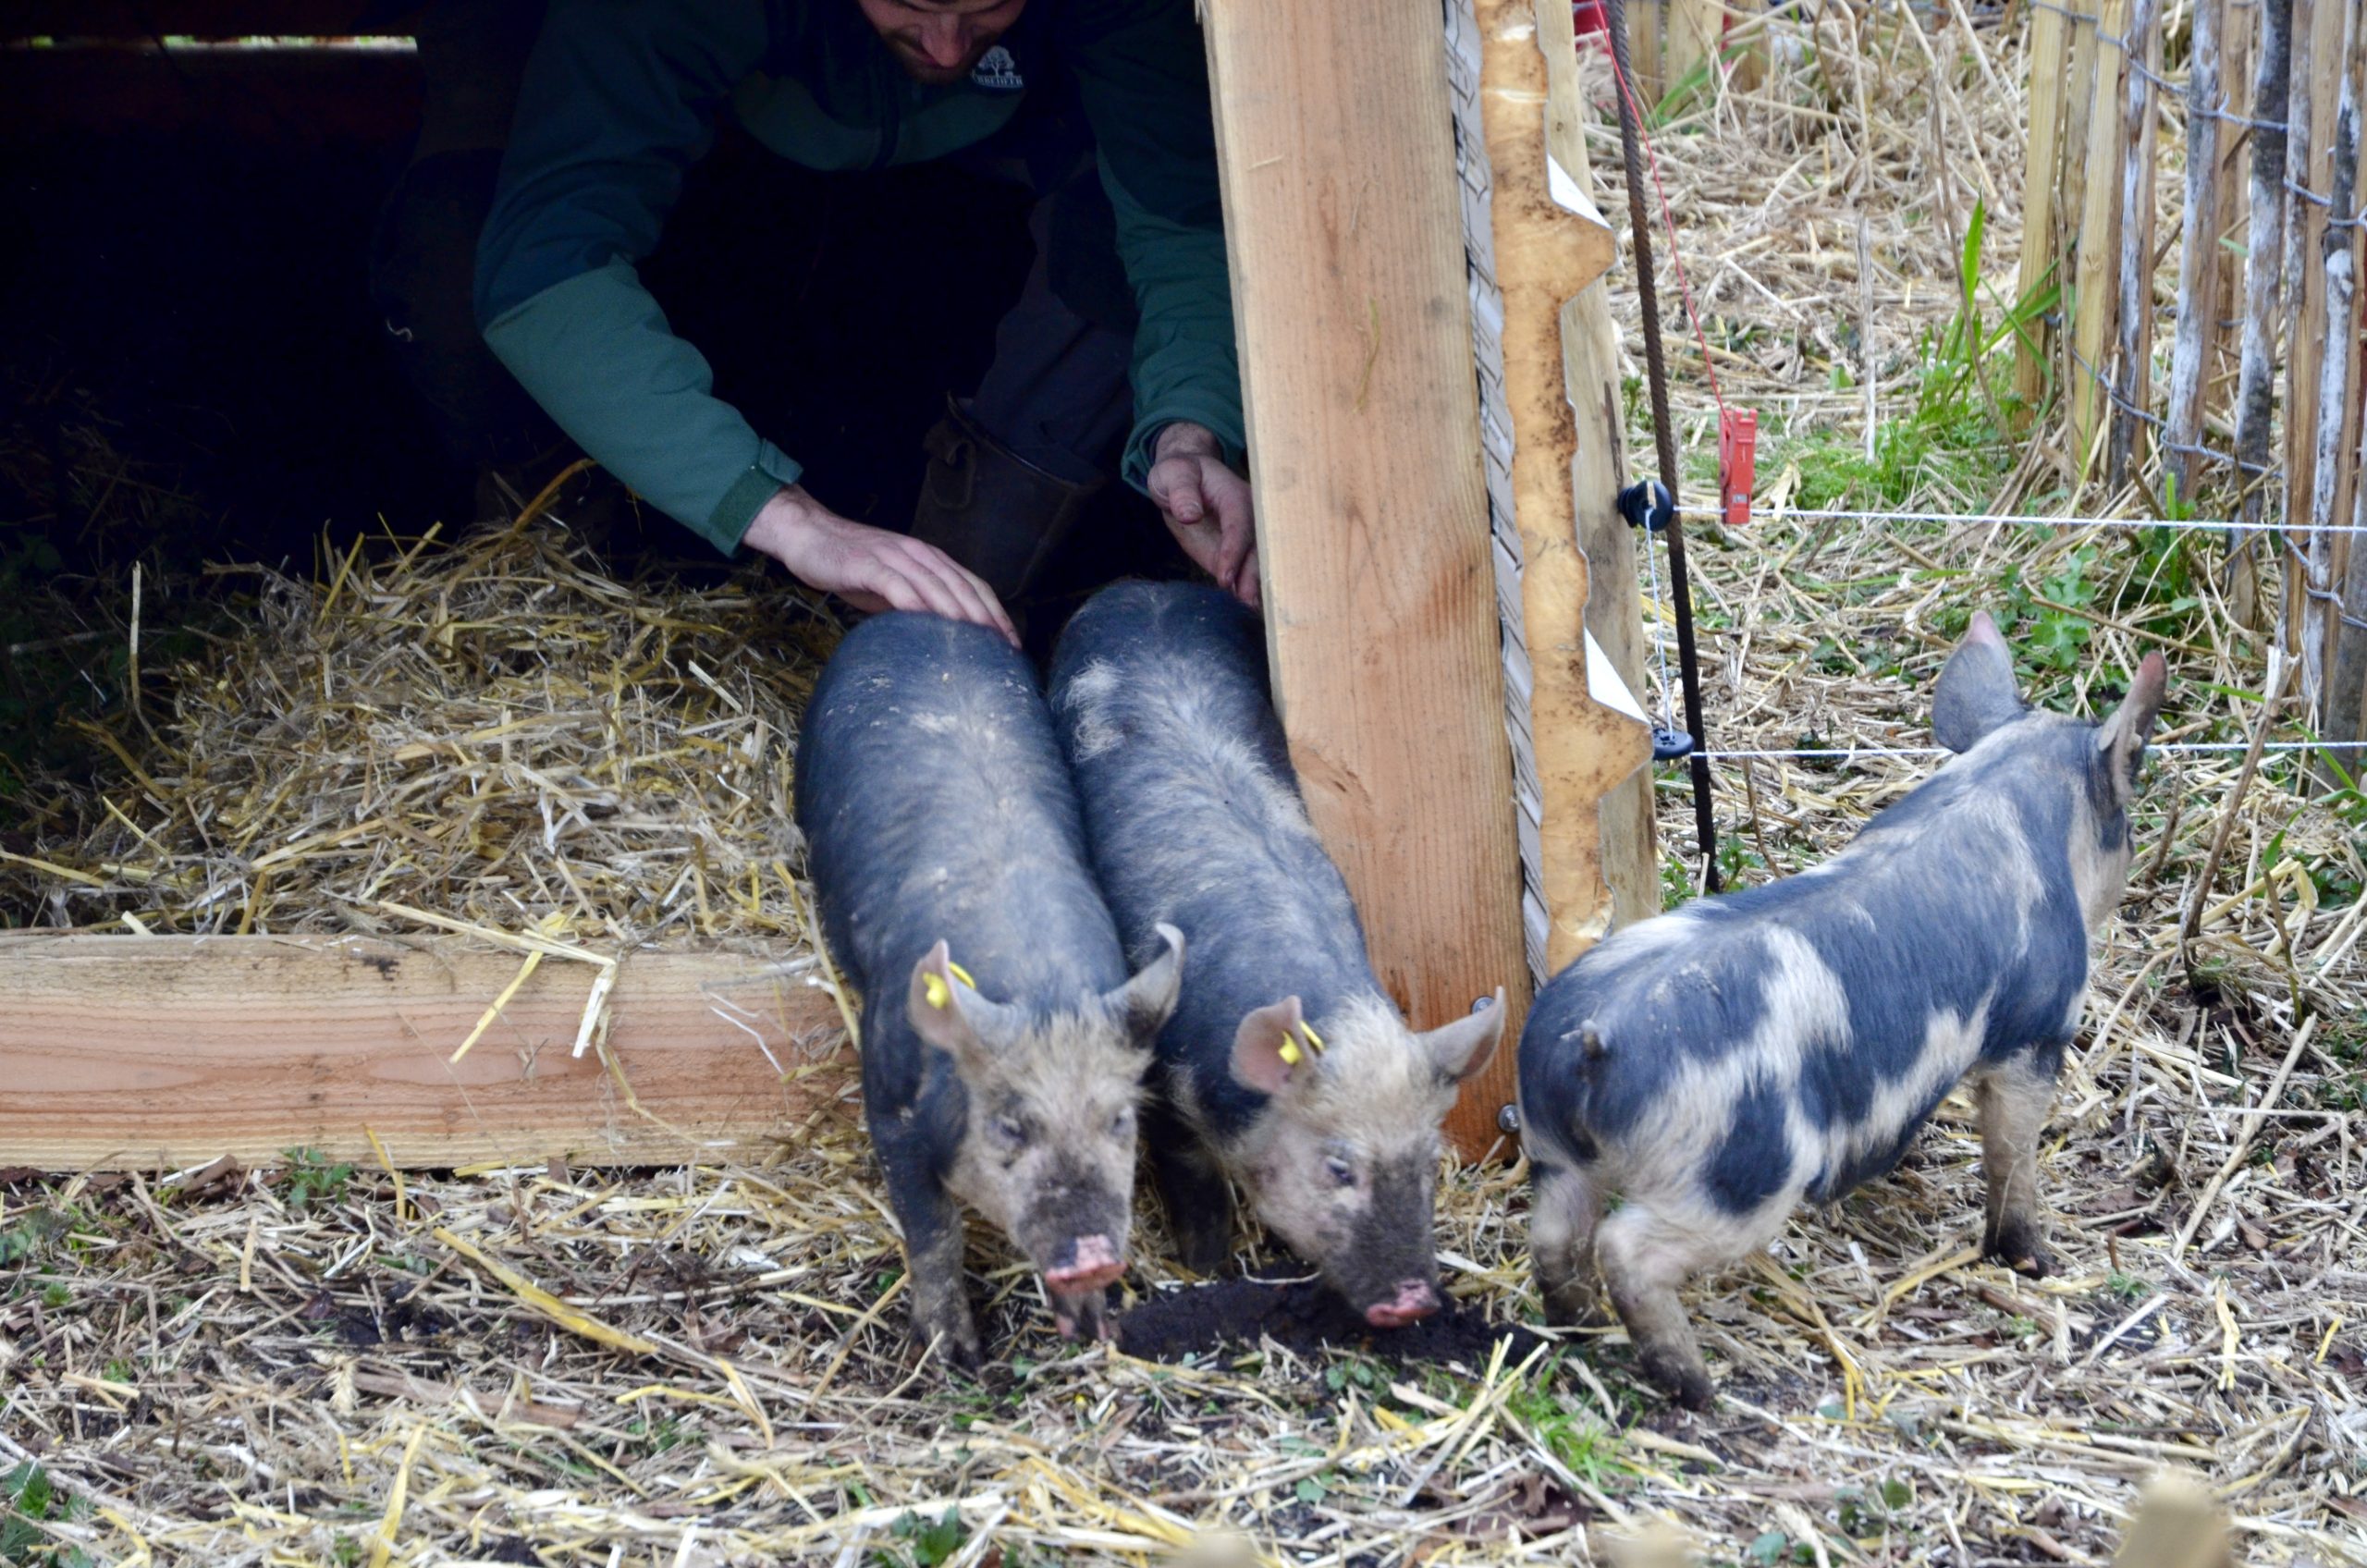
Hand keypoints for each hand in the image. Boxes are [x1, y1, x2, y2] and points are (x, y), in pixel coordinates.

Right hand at [744, 485, 1017, 645]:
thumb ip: (918, 606)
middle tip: (1002, 648)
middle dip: (986, 617)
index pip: (974, 585)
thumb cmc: (852, 566)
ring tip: (975, 639)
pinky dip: (912, 602)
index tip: (1012, 642)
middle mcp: (920, 555)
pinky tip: (924, 622)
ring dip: (957, 612)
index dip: (996, 612)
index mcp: (931, 560)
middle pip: (962, 586)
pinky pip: (895, 584)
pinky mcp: (867, 564)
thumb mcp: (893, 589)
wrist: (810, 536)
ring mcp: (894, 558)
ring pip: (934, 584)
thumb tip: (940, 639)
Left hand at [1147, 422, 1258, 608]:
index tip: (1226, 576)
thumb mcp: (1173, 474)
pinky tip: (1243, 609)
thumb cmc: (1179, 473)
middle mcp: (1248, 518)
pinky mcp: (1232, 552)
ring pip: (1253, 563)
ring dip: (1252, 587)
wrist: (1182, 480)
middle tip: (1248, 602)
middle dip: (1252, 576)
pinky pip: (1241, 572)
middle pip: (1255, 548)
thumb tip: (1190, 514)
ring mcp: (1242, 537)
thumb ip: (1182, 491)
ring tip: (1250, 611)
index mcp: (1236, 496)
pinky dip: (1243, 589)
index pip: (1239, 525)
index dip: (1234, 551)